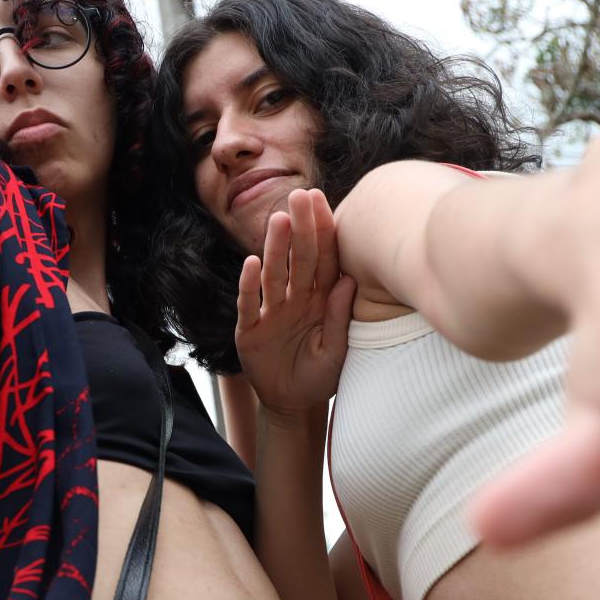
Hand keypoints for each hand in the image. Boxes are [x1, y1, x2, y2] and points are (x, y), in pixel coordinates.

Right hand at [233, 189, 356, 421]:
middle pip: (298, 258)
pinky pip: (249, 303)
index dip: (323, 231)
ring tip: (279, 221)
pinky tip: (251, 264)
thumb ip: (341, 316)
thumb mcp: (337, 350)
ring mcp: (271, 311)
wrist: (293, 404)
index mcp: (320, 299)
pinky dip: (249, 285)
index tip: (323, 201)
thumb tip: (350, 280)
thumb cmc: (319, 374)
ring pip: (274, 274)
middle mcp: (295, 298)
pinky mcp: (249, 329)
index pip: (324, 259)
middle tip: (299, 196)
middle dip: (300, 228)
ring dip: (275, 248)